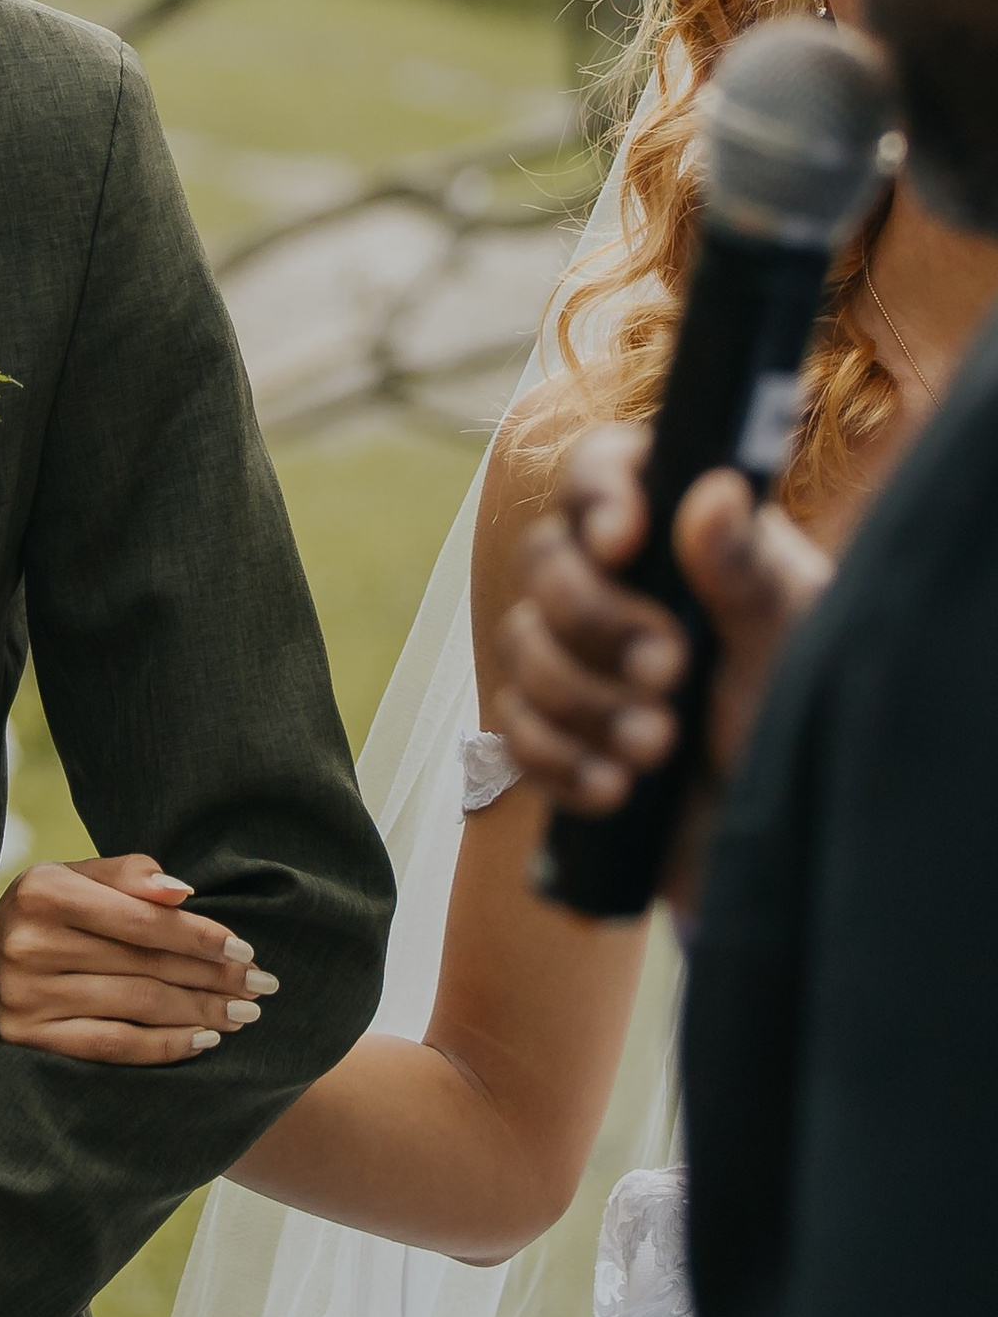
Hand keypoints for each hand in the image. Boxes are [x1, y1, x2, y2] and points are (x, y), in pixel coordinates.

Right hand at [0, 851, 280, 1066]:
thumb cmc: (47, 916)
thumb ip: (129, 875)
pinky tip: (203, 1041)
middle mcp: (27, 944)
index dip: (199, 936)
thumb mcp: (76, 879)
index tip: (245, 949)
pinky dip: (165, 1046)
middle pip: (145, 966)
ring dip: (200, 1013)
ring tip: (243, 1014)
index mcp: (42, 892)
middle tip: (260, 985)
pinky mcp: (27, 1040)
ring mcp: (23, 997)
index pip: (141, 919)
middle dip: (212, 977)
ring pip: (136, 1008)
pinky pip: (113, 1048)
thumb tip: (183, 893)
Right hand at [492, 424, 834, 819]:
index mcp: (680, 537)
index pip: (605, 470)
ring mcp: (581, 659)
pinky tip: (617, 789)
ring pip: (522, 645)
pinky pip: (515, 730)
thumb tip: (714, 490)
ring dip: (584, 702)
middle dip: (595, 621)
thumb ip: (748, 574)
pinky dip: (561, 760)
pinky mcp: (557, 732)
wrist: (785, 846)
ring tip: (659, 747)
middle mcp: (621, 585)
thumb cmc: (802, 723)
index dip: (598, 492)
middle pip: (545, 559)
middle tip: (668, 670)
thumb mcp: (791, 645)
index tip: (626, 542)